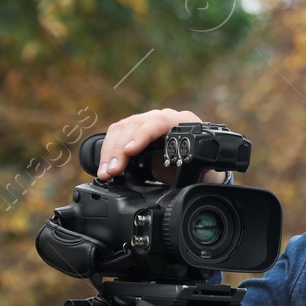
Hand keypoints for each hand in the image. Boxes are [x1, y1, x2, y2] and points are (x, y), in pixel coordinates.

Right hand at [96, 108, 227, 184]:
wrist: (199, 166)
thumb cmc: (200, 168)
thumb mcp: (197, 172)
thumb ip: (189, 175)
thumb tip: (178, 187)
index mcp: (183, 123)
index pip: (159, 122)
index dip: (142, 135)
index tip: (129, 151)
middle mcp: (164, 117)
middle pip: (135, 125)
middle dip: (119, 149)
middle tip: (112, 171)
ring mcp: (148, 121)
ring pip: (122, 128)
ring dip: (110, 152)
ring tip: (105, 173)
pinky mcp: (135, 130)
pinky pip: (117, 133)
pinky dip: (108, 151)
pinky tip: (105, 166)